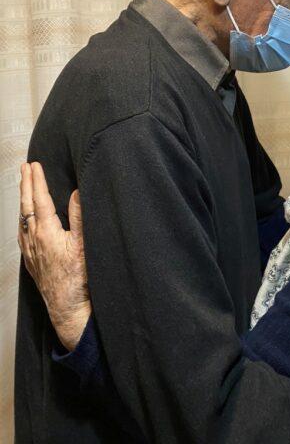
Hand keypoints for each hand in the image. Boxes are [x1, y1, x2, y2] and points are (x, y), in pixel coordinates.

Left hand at [18, 162, 91, 349]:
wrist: (67, 307)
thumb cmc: (78, 278)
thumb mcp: (84, 244)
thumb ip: (79, 216)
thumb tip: (76, 193)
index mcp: (46, 232)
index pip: (40, 200)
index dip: (37, 181)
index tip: (35, 166)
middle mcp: (33, 239)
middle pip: (26, 206)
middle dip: (26, 185)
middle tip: (25, 168)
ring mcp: (30, 251)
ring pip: (22, 219)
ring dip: (23, 200)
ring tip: (24, 187)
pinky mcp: (31, 261)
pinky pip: (22, 233)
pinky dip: (23, 218)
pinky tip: (25, 220)